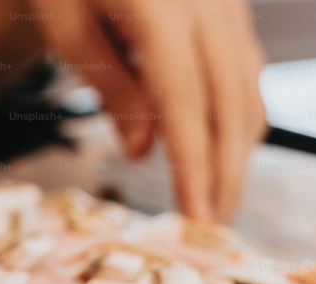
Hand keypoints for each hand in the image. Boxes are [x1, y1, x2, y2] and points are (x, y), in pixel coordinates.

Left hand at [30, 0, 266, 220]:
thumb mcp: (67, 28)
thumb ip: (109, 87)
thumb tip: (147, 151)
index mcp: (160, 5)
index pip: (185, 98)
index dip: (194, 162)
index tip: (196, 216)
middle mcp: (208, 3)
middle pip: (230, 101)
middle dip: (225, 172)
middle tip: (212, 229)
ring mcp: (226, 5)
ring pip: (248, 90)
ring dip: (236, 152)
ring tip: (214, 202)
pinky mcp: (230, 11)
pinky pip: (245, 72)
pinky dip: (236, 118)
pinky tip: (218, 154)